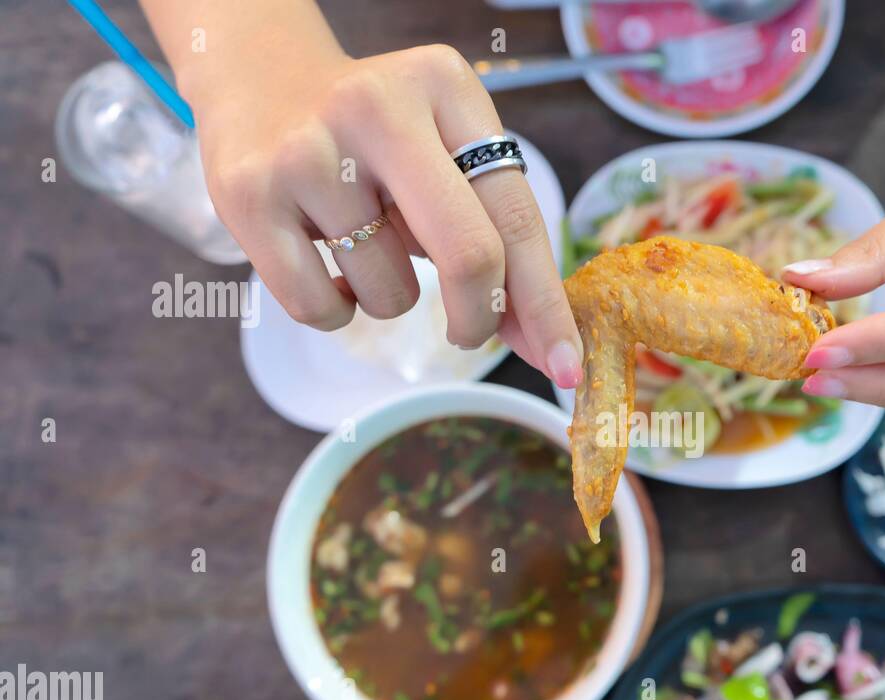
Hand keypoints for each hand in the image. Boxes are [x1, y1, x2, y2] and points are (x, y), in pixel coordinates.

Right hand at [189, 43, 581, 385]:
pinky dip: (337, 310)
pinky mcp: (249, 195)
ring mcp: (309, 151)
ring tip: (365, 245)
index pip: (517, 216)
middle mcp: (379, 108)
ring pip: (391, 294)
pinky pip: (321, 309)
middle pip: (470, 255)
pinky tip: (325, 260)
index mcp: (446, 89)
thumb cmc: (377, 139)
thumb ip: (496, 236)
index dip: (547, 303)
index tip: (565, 365)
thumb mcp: (445, 154)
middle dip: (481, 321)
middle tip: (472, 336)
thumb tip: (545, 345)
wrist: (257, 79)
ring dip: (392, 300)